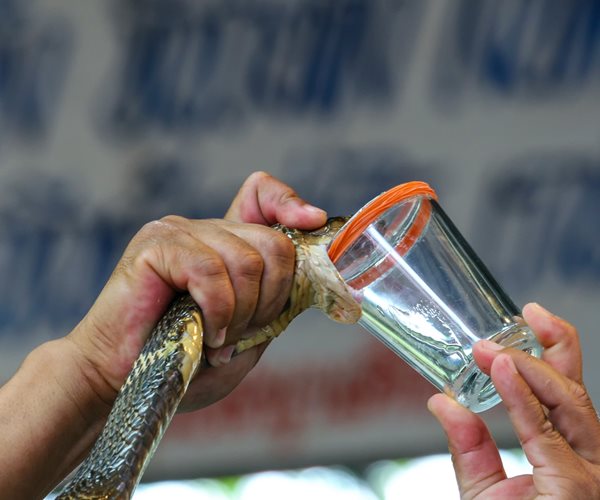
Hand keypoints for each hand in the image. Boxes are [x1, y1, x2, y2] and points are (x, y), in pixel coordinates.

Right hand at [68, 171, 326, 412]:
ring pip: (246, 261)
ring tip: (218, 340)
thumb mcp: (245, 334)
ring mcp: (178, 232)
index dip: (289, 204)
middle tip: (242, 333)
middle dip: (270, 299)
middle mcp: (203, 230)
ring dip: (242, 313)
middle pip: (273, 244)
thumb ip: (273, 303)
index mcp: (224, 243)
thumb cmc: (183, 362)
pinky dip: (219, 311)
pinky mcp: (155, 246)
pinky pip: (210, 271)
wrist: (121, 383)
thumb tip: (308, 274)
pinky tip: (206, 334)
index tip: (312, 222)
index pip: (261, 193)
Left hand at [428, 303, 599, 498]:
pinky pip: (547, 435)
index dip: (552, 349)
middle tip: (527, 313)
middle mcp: (587, 458)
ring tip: (492, 347)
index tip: (528, 316)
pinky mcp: (575, 490)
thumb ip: (468, 444)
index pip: (567, 392)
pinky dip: (522, 401)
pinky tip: (501, 373)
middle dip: (554, 346)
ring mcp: (587, 474)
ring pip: (569, 405)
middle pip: (577, 390)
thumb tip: (440, 400)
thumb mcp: (485, 489)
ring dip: (529, 368)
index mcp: (569, 451)